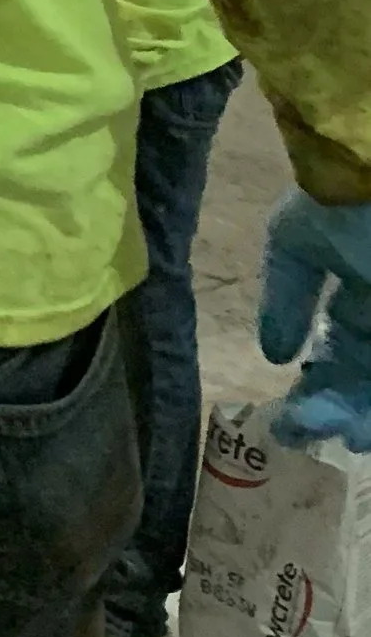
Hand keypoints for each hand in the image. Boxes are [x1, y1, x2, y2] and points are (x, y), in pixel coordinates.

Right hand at [257, 193, 370, 450]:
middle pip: (366, 373)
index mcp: (362, 287)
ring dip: (364, 412)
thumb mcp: (296, 239)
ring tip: (350, 434)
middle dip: (345, 407)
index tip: (293, 416)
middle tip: (321, 430)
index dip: (321, 384)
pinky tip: (363, 424)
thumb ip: (286, 296)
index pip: (343, 347)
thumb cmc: (344, 202)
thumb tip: (274, 355)